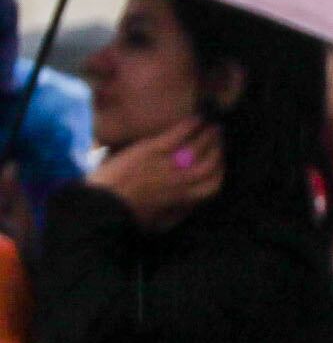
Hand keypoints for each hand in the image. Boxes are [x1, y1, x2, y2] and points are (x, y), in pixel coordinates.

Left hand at [89, 119, 221, 231]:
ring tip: (214, 126)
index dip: (219, 171)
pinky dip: (190, 125)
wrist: (103, 205)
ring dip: (210, 135)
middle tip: (220, 139)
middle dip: (218, 150)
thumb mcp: (158, 224)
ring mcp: (169, 163)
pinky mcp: (153, 150)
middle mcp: (183, 180)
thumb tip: (190, 206)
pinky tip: (196, 118)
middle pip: (211, 162)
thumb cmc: (128, 217)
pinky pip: (179, 134)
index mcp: (185, 199)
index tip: (220, 163)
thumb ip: (177, 213)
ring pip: (199, 146)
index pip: (213, 183)